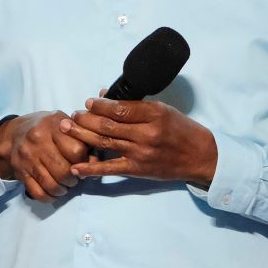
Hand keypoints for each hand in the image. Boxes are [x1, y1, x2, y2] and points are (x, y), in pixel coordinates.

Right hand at [0, 111, 91, 200]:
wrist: (15, 133)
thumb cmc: (48, 129)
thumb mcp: (66, 127)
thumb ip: (83, 141)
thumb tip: (95, 166)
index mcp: (54, 126)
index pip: (77, 150)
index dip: (84, 161)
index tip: (82, 163)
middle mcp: (38, 140)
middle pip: (64, 171)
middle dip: (74, 179)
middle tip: (74, 178)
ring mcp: (27, 157)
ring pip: (51, 185)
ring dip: (63, 190)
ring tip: (65, 185)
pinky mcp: (20, 171)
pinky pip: (38, 193)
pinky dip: (50, 197)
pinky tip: (53, 192)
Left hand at [62, 96, 216, 187]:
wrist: (201, 156)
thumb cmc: (181, 129)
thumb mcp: (163, 110)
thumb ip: (135, 105)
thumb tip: (105, 96)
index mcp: (154, 114)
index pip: (120, 109)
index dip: (100, 105)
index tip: (88, 102)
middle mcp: (146, 133)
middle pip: (108, 125)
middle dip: (85, 119)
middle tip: (72, 115)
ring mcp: (141, 153)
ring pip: (105, 143)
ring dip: (82, 135)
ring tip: (66, 129)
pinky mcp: (138, 170)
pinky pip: (110, 169)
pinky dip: (91, 168)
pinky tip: (75, 166)